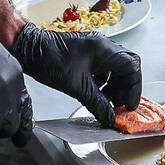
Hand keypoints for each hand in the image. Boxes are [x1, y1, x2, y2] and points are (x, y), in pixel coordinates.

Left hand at [11, 24, 141, 126]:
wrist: (30, 49)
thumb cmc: (50, 60)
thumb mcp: (76, 86)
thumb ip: (97, 103)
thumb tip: (109, 117)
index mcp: (105, 50)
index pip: (132, 67)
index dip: (134, 88)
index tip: (129, 105)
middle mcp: (104, 46)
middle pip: (127, 67)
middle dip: (126, 87)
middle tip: (120, 105)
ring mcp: (96, 49)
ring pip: (116, 68)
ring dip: (116, 86)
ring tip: (107, 102)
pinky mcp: (88, 54)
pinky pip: (104, 68)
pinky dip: (105, 82)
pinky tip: (97, 93)